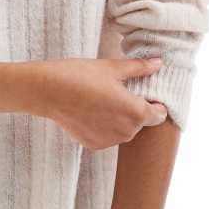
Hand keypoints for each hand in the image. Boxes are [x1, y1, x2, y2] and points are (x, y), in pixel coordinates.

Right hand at [39, 57, 167, 150]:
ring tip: (100, 98)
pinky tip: (89, 110)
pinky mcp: (94, 145)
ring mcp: (110, 141)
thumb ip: (139, 68)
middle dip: (133, 108)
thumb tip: (159, 63)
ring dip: (118, 118)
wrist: (48, 91)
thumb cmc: (81, 75)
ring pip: (123, 129)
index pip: (159, 115)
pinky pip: (107, 135)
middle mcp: (127, 132)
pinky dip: (103, 126)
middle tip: (115, 90)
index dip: (155, 103)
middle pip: (140, 121)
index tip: (145, 93)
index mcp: (135, 112)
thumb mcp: (111, 67)